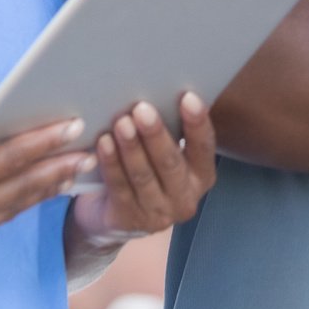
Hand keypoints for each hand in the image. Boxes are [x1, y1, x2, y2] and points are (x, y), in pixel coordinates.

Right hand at [0, 120, 90, 269]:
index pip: (9, 160)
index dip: (45, 143)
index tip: (72, 127)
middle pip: (21, 189)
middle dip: (58, 170)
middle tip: (89, 153)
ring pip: (10, 211)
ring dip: (41, 191)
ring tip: (71, 173)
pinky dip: (11, 208)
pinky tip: (28, 195)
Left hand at [72, 92, 217, 248]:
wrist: (113, 218)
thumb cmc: (145, 171)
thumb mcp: (163, 154)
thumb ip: (169, 132)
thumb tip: (159, 89)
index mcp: (201, 176)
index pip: (204, 147)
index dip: (197, 122)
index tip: (188, 97)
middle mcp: (185, 198)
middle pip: (171, 163)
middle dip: (156, 134)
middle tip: (142, 109)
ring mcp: (158, 214)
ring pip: (143, 176)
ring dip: (131, 147)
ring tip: (121, 122)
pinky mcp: (129, 220)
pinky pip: (119, 187)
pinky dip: (111, 164)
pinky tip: (104, 143)